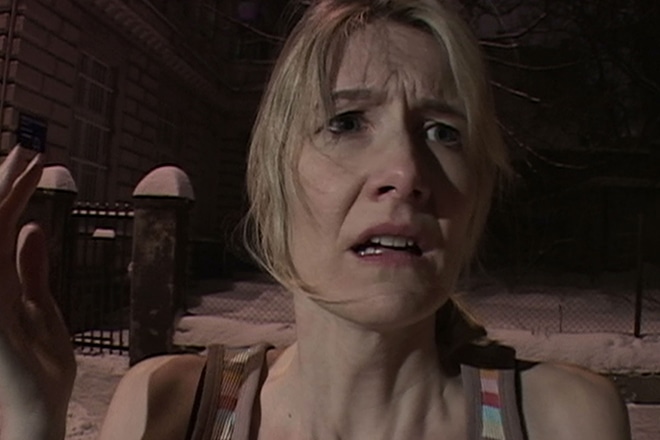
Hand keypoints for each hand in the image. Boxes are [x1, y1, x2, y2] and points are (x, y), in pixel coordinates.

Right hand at [0, 146, 75, 439]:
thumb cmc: (38, 363)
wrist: (39, 408)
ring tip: (23, 161)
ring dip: (3, 196)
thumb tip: (30, 226)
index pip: (0, 225)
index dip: (12, 191)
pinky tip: (11, 210)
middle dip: (5, 183)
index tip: (30, 161)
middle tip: (24, 148)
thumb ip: (32, 268)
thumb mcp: (40, 306)